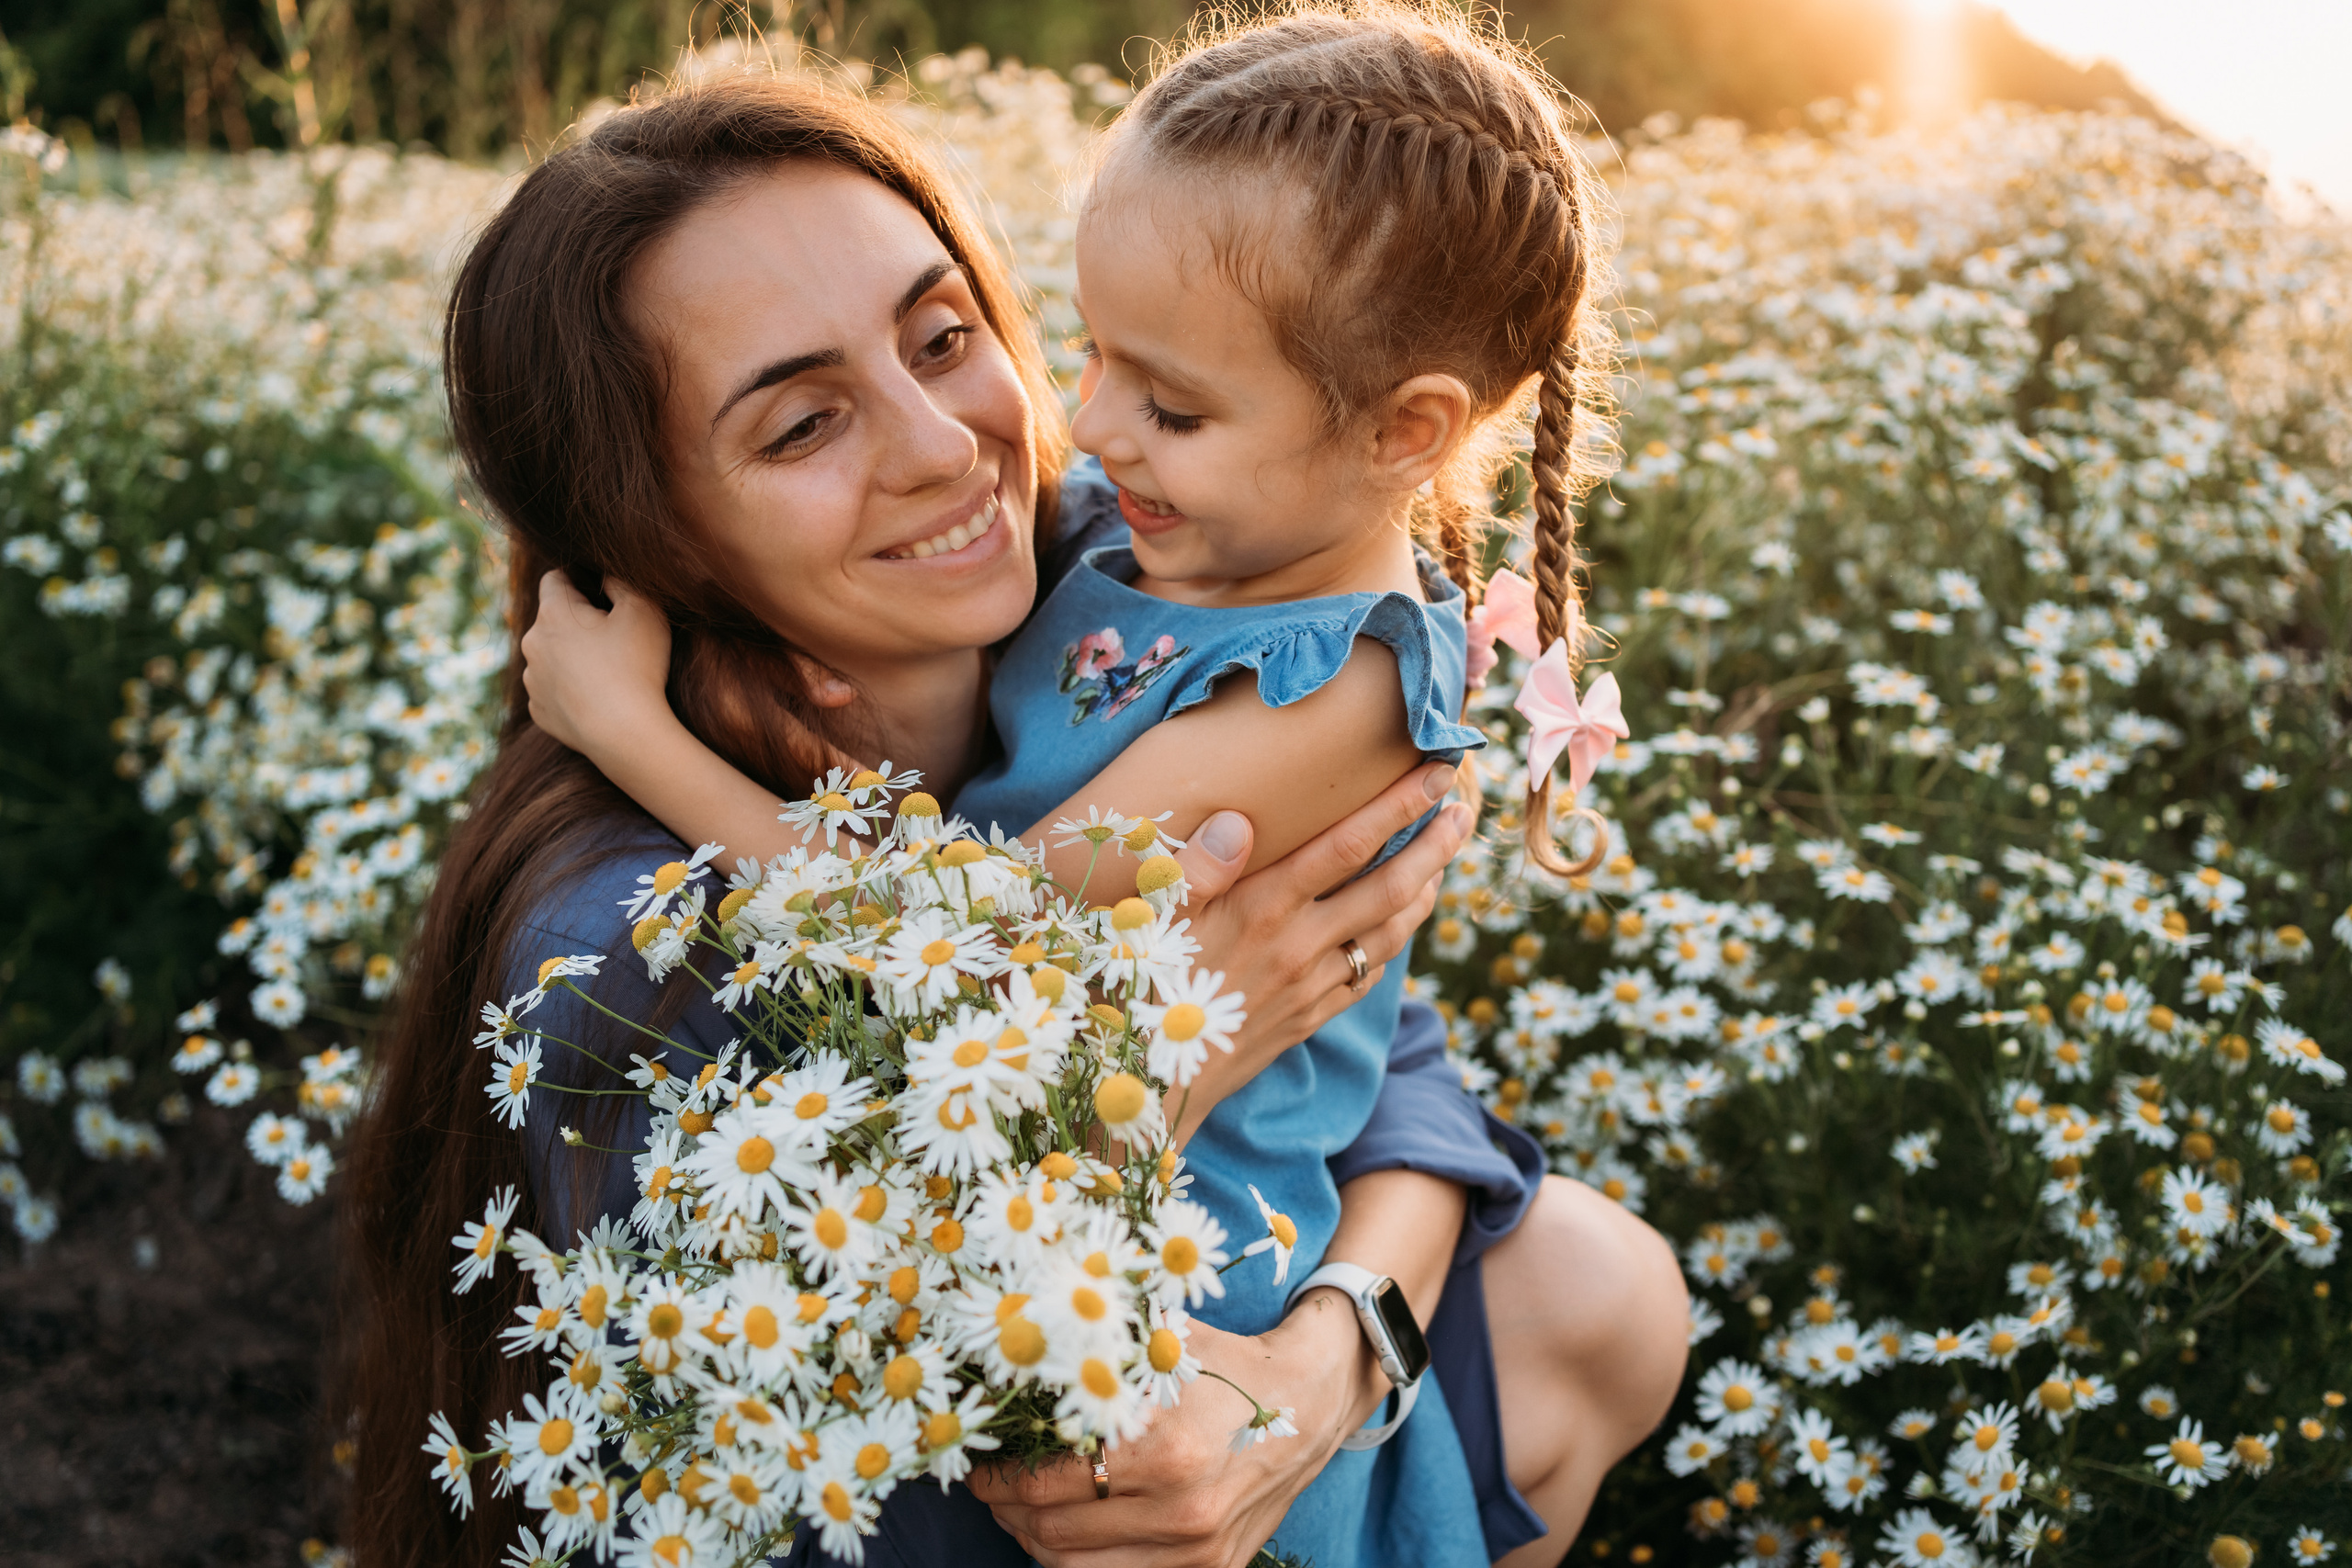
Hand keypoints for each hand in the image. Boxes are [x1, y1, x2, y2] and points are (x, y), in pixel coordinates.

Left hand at [520, 571, 675, 756]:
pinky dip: (570, 688)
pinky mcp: (539, 711)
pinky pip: (553, 689)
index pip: (555, 578)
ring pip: (550, 655)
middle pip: (552, 619)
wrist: (625, 735)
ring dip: (571, 656)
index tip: (601, 593)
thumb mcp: (644, 609)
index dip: (579, 579)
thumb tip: (606, 575)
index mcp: (553, 613)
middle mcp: (532, 643)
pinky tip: (597, 697)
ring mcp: (533, 680)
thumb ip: (622, 581)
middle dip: (577, 621)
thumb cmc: (637, 667)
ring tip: (607, 671)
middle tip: (613, 636)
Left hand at [969, 1295, 1387, 1566]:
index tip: (978, 1461)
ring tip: (1022, 1508)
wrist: (1311, 1400)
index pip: (1048, 1482)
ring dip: (1034, 1540)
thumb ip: (1092, 1349)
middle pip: (1053, 1531)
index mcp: (1164, 1450)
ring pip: (1076, 1567)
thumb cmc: (1226, 1363)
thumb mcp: (1161, 1341)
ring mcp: (1199, 1549)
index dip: (998, 1476)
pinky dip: (1080, 1559)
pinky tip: (1070, 1527)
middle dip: (1007, 1509)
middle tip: (990, 1484)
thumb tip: (1012, 1348)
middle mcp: (1183, 1510)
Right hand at [1161, 764, 1472, 1138]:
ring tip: (1444, 858)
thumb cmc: (1142, 986)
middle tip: (1465, 809)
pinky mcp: (1311, 1017)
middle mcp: (1299, 944)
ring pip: (1390, 932)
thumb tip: (1238, 820)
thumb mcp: (1152, 917)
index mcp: (1262, 908)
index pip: (1348, 845)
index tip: (1436, 775)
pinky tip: (1399, 921)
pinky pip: (1368, 974)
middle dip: (1435, 845)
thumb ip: (1197, 865)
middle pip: (1390, 886)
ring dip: (1425, 891)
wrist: (1154, 1082)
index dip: (1398, 806)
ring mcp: (1312, 984)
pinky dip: (1392, 941)